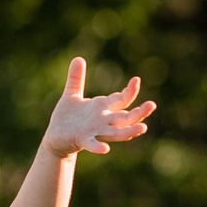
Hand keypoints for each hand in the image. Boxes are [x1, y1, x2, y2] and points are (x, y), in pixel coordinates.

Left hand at [42, 57, 156, 157]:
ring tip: (142, 128)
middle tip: (152, 105)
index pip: (121, 99)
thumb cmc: (67, 118)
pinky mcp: (82, 140)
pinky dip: (98, 146)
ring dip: (129, 131)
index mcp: (102, 108)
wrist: (55, 137)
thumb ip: (76, 78)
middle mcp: (103, 121)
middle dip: (139, 112)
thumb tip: (78, 58)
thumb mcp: (71, 95)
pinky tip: (105, 149)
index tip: (136, 80)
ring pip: (116, 132)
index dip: (130, 91)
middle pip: (126, 118)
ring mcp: (94, 131)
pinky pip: (92, 144)